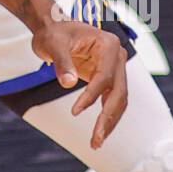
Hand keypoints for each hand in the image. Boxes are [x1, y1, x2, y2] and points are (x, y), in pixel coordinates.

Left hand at [31, 20, 128, 148]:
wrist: (53, 28)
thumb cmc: (53, 33)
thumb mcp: (53, 44)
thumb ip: (62, 62)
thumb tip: (67, 84)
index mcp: (108, 45)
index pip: (105, 76)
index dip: (92, 96)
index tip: (75, 112)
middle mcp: (117, 57)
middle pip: (119, 93)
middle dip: (107, 118)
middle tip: (96, 140)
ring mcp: (115, 68)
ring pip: (118, 101)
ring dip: (109, 122)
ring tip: (96, 143)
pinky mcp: (108, 78)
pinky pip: (111, 101)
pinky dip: (106, 117)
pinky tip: (98, 133)